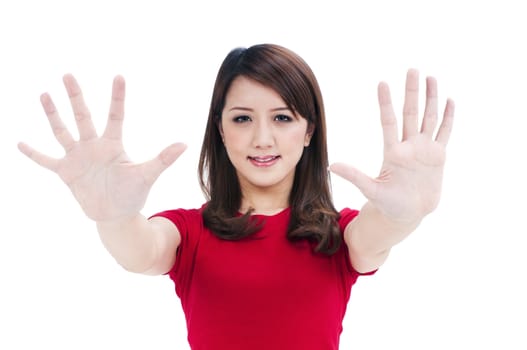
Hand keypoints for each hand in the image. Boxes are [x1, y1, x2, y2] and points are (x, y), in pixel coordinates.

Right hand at [18, 74, 186, 221]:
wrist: (116, 214)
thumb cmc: (133, 194)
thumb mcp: (146, 175)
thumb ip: (162, 159)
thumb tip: (184, 144)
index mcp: (113, 144)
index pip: (115, 115)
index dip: (117, 97)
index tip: (119, 76)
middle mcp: (93, 146)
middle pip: (83, 116)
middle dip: (75, 97)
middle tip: (68, 74)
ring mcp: (78, 158)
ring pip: (62, 132)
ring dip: (53, 115)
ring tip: (44, 94)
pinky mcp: (66, 172)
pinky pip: (46, 160)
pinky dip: (34, 153)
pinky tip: (19, 143)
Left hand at [330, 69, 454, 222]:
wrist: (407, 214)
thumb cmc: (387, 204)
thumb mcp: (371, 190)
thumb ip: (354, 176)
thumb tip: (331, 166)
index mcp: (393, 152)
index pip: (389, 121)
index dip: (386, 103)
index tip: (382, 84)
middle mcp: (409, 146)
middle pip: (412, 113)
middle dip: (412, 92)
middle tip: (412, 69)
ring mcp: (424, 150)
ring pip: (429, 118)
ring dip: (431, 99)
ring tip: (431, 78)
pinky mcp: (438, 157)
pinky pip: (445, 133)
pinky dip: (448, 118)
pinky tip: (449, 101)